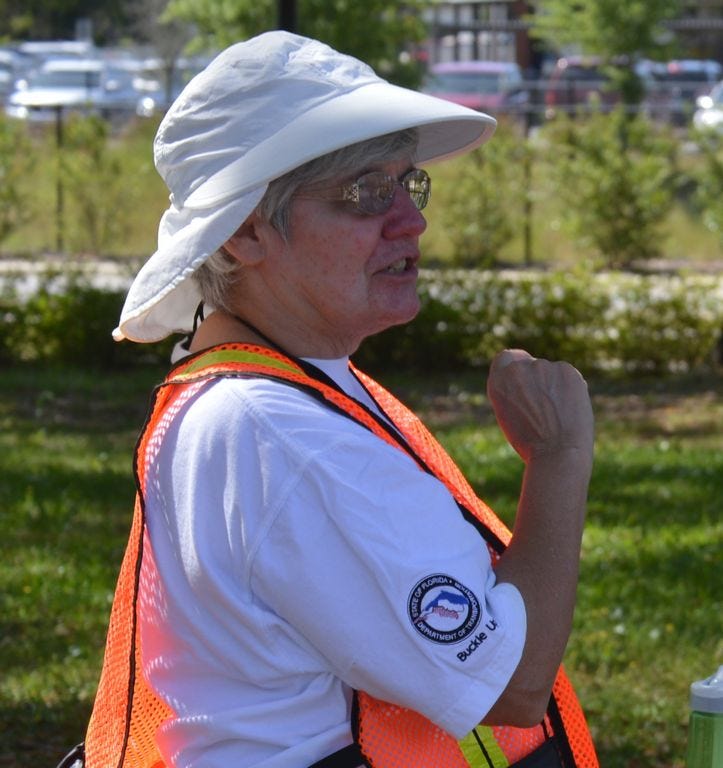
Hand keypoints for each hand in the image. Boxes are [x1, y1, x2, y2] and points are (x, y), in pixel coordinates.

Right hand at [486, 349, 593, 463]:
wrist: (557, 453)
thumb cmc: (532, 443)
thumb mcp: (509, 414)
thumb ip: (514, 390)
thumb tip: (531, 379)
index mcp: (498, 381)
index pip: (506, 358)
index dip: (516, 366)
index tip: (524, 377)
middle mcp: (517, 369)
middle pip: (531, 365)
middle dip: (538, 380)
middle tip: (544, 408)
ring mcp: (542, 367)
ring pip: (551, 371)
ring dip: (554, 385)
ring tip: (557, 413)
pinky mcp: (566, 370)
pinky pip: (567, 375)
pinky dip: (570, 388)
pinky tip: (569, 408)